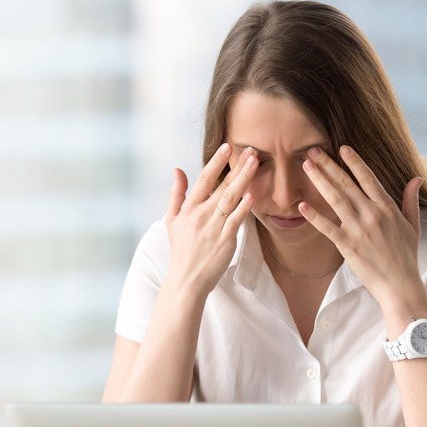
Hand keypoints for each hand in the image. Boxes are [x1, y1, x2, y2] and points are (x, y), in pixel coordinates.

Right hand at [164, 144, 256, 292]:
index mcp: (188, 209)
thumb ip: (176, 193)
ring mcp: (213, 228)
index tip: (227, 147)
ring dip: (243, 179)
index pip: (204, 179)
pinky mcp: (225, 241)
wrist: (187, 280)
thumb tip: (177, 169)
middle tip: (251, 150)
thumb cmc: (181, 250)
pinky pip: (236, 220)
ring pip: (231, 198)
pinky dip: (244, 207)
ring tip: (255, 163)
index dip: (216, 162)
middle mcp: (200, 215)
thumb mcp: (171, 220)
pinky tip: (252, 194)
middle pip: (222, 185)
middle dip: (237, 166)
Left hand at [299, 145, 423, 307]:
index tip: (342, 147)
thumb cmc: (406, 256)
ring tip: (306, 166)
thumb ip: (411, 200)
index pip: (368, 178)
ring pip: (335, 199)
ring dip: (319, 181)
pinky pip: (327, 227)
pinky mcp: (347, 246)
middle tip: (313, 150)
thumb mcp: (413, 225)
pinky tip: (302, 205)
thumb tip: (416, 179)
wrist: (400, 285)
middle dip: (329, 165)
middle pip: (346, 184)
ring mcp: (358, 229)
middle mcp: (372, 214)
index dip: (354, 162)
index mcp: (387, 208)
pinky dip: (314, 216)